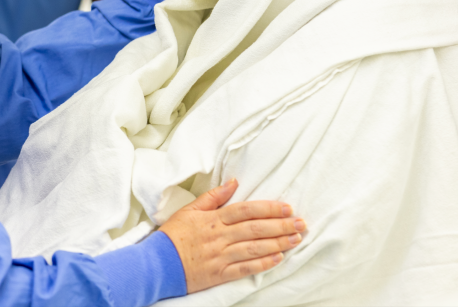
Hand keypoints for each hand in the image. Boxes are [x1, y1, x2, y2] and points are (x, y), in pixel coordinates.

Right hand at [159, 179, 305, 293]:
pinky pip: (245, 268)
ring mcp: (220, 256)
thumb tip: (233, 182)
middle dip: (280, 225)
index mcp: (213, 219)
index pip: (246, 210)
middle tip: (300, 223)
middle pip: (255, 229)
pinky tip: (278, 259)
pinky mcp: (219, 274)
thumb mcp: (189, 209)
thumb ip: (213, 197)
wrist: (156, 264)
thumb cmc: (173, 235)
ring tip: (295, 239)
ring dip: (277, 243)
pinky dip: (262, 264)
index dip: (268, 209)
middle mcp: (219, 237)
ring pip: (254, 248)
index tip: (287, 208)